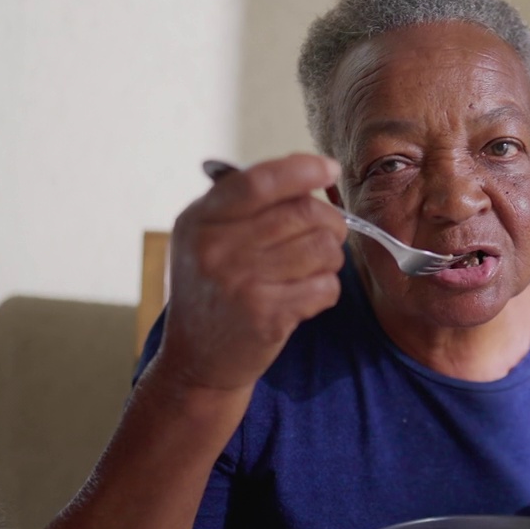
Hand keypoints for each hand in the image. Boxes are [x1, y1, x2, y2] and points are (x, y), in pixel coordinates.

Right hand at [155, 153, 346, 391]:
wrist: (197, 360)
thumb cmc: (212, 292)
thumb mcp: (205, 239)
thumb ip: (243, 205)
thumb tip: (306, 173)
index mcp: (201, 220)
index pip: (259, 181)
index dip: (302, 169)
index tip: (328, 168)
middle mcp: (216, 248)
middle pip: (302, 212)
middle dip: (330, 221)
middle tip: (330, 234)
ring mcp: (240, 282)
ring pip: (321, 248)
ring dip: (332, 256)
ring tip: (316, 267)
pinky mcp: (266, 315)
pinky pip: (325, 286)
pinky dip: (327, 288)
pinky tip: (308, 295)